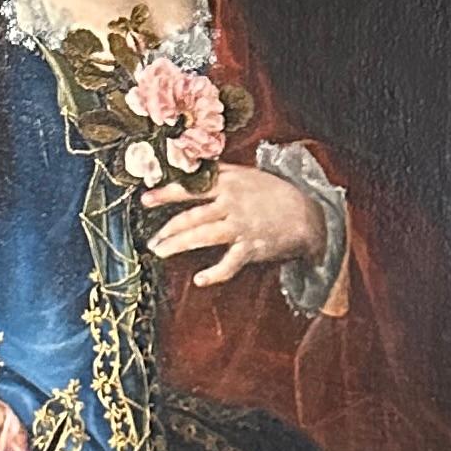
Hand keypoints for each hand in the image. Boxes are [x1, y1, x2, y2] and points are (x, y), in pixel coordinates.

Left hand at [144, 161, 328, 290]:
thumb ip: (219, 174)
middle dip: (167, 229)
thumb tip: (191, 171)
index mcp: (227, 182)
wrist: (306, 215)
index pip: (190, 186)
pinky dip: (214, 273)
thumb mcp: (246, 175)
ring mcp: (241, 226)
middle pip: (191, 215)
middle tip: (151, 241)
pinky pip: (229, 264)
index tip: (144, 199)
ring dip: (178, 245)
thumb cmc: (273, 194)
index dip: (165, 193)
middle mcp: (231, 202)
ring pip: (202, 236)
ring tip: (161, 252)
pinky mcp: (252, 248)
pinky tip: (200, 279)